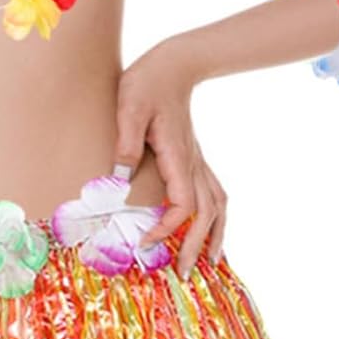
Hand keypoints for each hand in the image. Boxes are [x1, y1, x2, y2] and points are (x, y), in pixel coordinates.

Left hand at [114, 40, 227, 276]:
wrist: (173, 64)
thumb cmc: (147, 83)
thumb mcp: (129, 107)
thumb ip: (126, 141)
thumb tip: (119, 177)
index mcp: (178, 155)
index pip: (183, 204)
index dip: (168, 228)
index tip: (146, 243)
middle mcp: (193, 162)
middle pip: (207, 213)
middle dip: (198, 245)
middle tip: (186, 274)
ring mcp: (198, 161)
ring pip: (219, 205)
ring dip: (216, 235)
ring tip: (211, 263)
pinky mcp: (195, 158)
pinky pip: (215, 195)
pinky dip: (217, 218)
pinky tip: (213, 232)